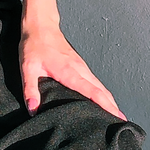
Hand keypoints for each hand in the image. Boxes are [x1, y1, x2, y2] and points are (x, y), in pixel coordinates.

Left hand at [20, 0, 122, 118]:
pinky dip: (103, 94)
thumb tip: (33, 109)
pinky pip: (95, 82)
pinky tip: (103, 102)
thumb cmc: (34, 45)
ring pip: (100, 87)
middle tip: (122, 124)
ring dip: (109, 101)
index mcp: (69, 71)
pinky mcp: (80, 66)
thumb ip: (30, 88)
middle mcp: (80, 69)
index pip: (92, 91)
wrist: (41, 26)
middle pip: (102, 91)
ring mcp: (82, 67)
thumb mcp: (27, 67)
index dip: (105, 105)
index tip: (116, 116)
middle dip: (113, 107)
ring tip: (116, 117)